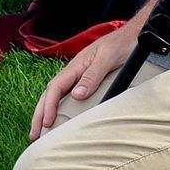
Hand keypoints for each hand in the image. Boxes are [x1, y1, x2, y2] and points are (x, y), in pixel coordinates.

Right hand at [29, 21, 138, 140]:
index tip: (46, 123)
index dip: (48, 106)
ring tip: (42, 130)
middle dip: (40, 113)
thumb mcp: (107, 58)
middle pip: (51, 93)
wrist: (135, 34)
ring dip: (47, 111)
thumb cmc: (122, 43)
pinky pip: (69, 95)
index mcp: (76, 65)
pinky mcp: (89, 79)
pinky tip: (61, 117)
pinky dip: (60, 107)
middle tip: (34, 135)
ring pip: (58, 94)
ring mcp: (81, 75)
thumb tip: (77, 95)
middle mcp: (75, 70)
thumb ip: (92, 75)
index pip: (55, 87)